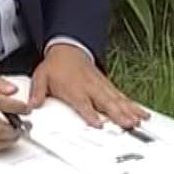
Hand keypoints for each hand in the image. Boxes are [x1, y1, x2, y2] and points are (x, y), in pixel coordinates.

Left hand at [30, 42, 149, 129]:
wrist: (68, 49)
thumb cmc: (56, 66)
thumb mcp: (41, 76)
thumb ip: (37, 92)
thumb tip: (31, 105)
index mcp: (74, 88)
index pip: (83, 103)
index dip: (90, 114)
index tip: (98, 124)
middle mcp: (91, 88)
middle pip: (106, 103)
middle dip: (117, 114)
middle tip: (127, 124)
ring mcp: (102, 87)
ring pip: (118, 100)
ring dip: (129, 111)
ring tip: (138, 122)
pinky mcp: (108, 87)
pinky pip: (123, 97)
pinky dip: (133, 106)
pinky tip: (142, 114)